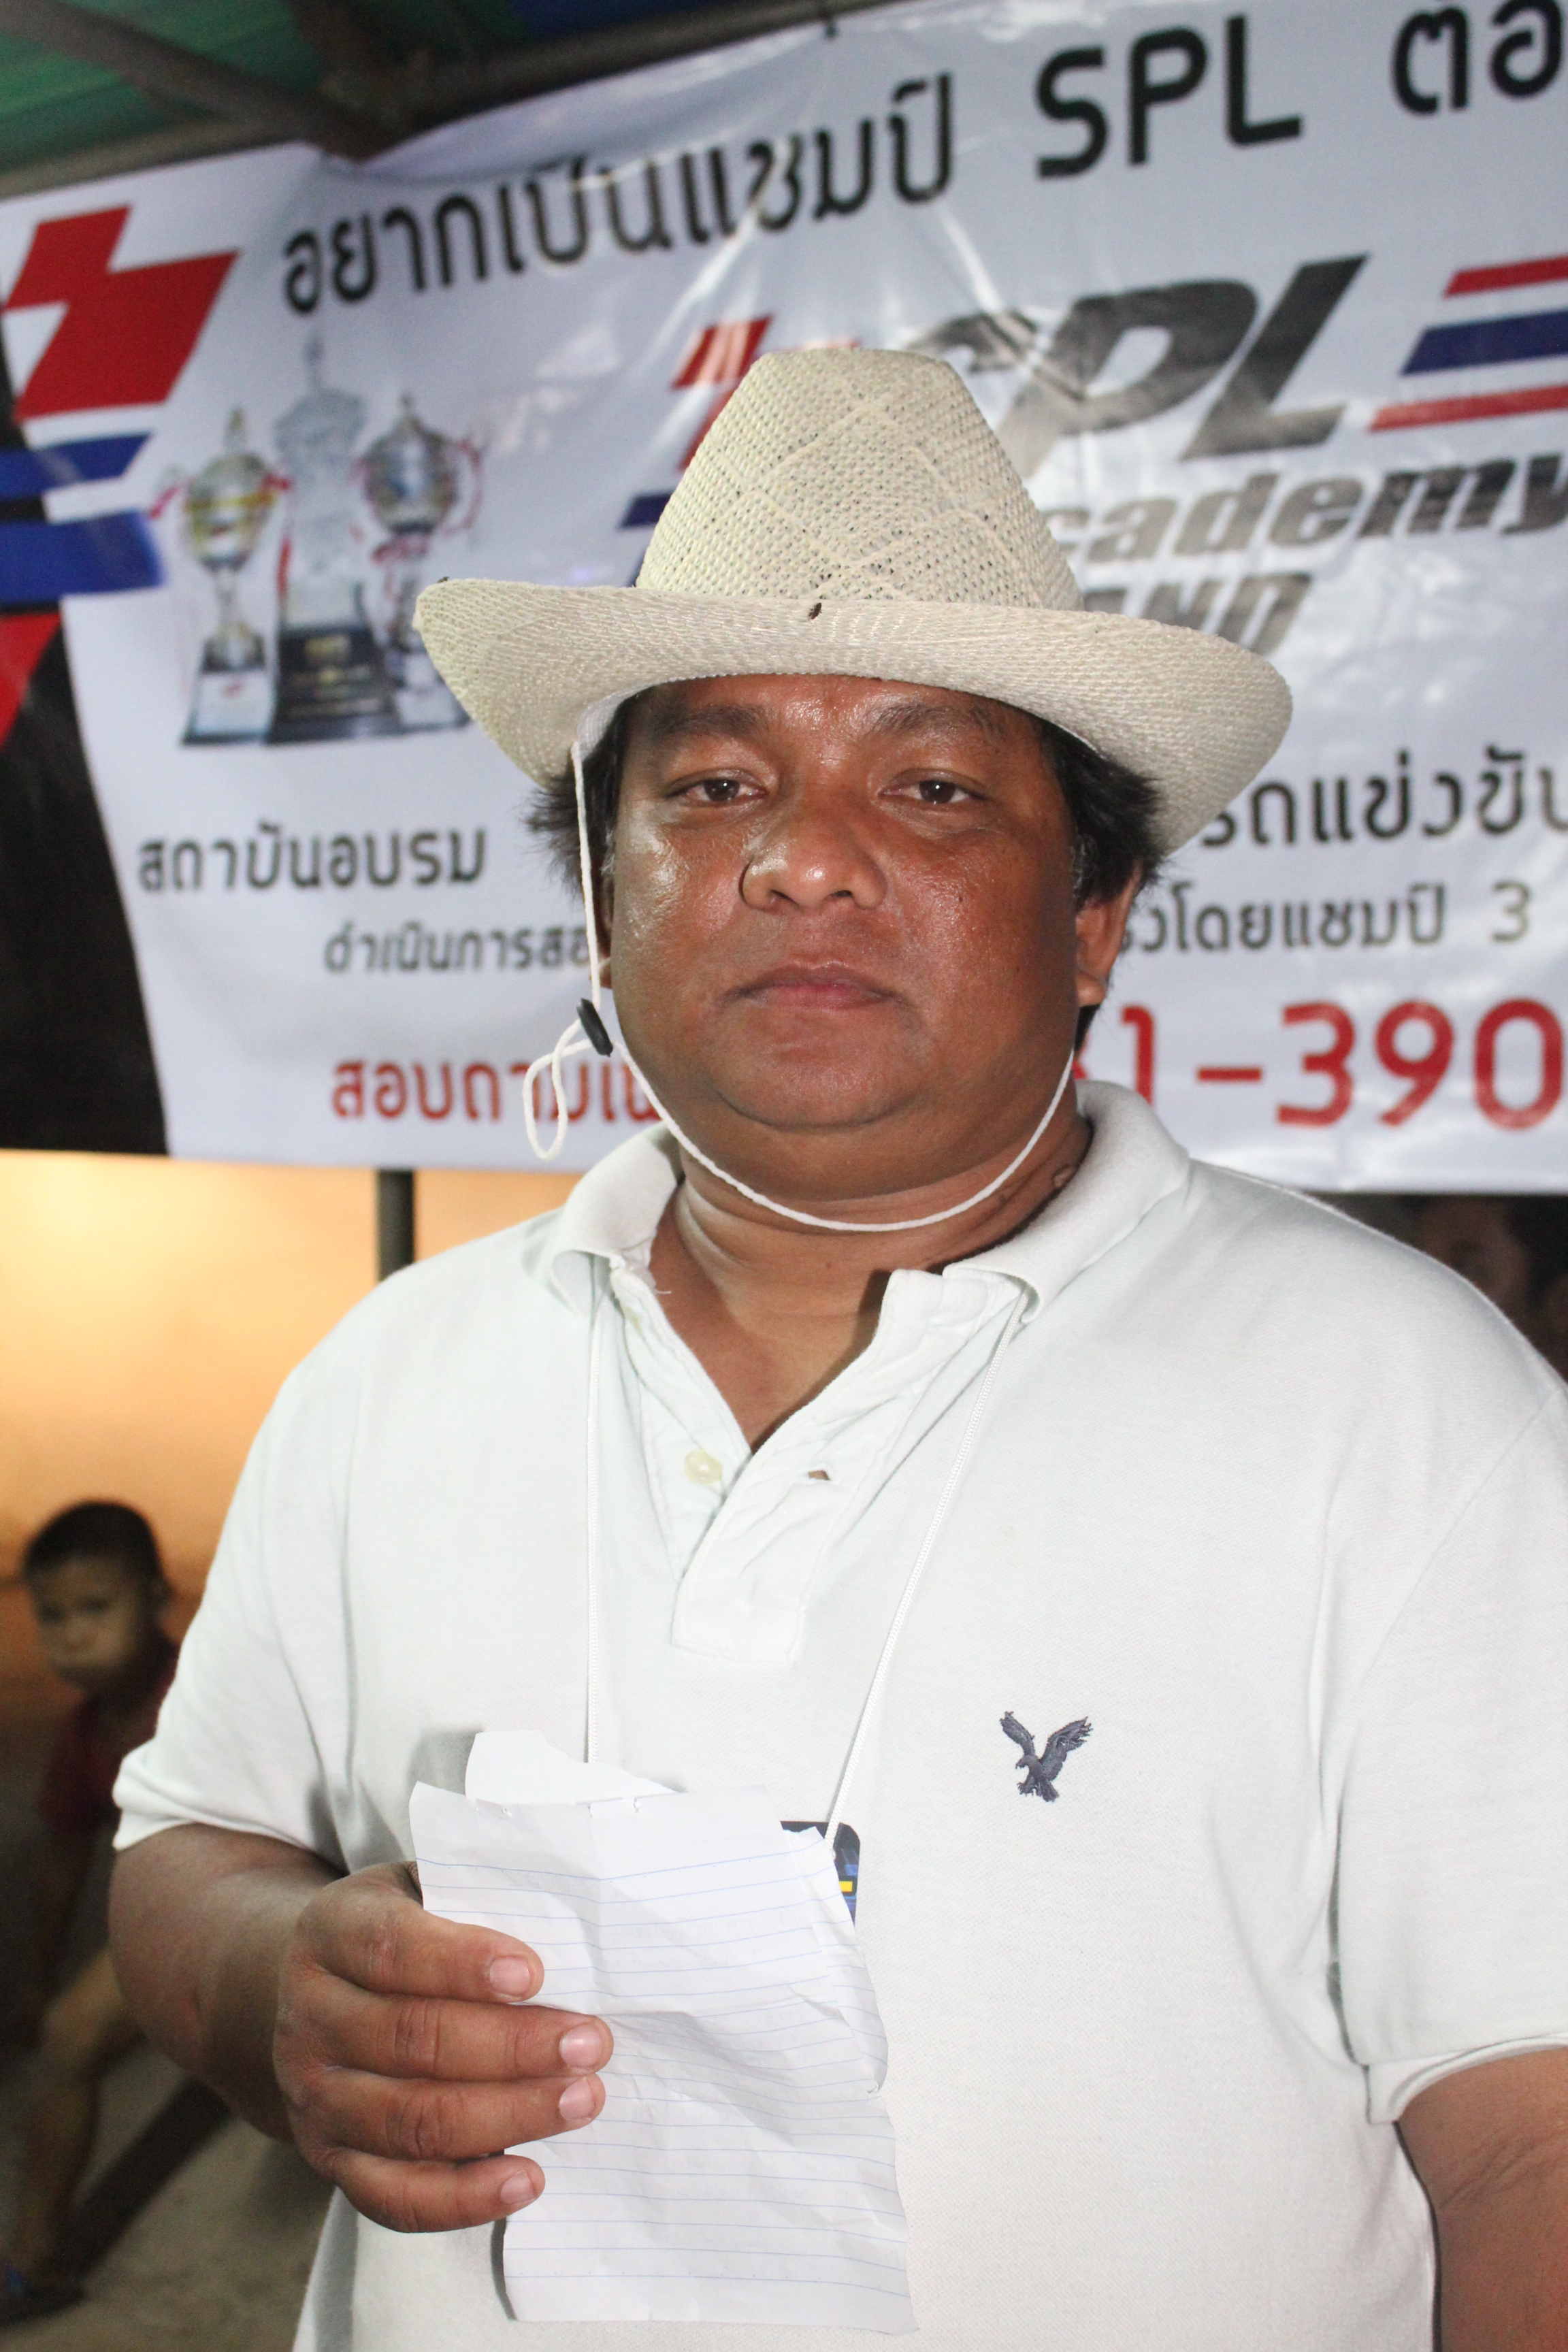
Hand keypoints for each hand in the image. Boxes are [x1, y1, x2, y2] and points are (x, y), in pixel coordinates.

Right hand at [273, 1860, 610, 2231]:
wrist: (317, 1989)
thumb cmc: (403, 1930)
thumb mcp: (422, 1887)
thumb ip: (476, 1896)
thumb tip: (567, 1924)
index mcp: (332, 1933)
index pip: (393, 1948)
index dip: (463, 1963)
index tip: (534, 1974)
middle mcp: (312, 2017)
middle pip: (413, 2039)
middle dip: (513, 2047)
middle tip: (591, 2043)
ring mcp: (314, 2097)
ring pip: (412, 2120)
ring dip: (508, 2115)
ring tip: (582, 2100)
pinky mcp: (331, 2159)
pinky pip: (395, 2195)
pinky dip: (464, 2198)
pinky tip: (528, 2179)